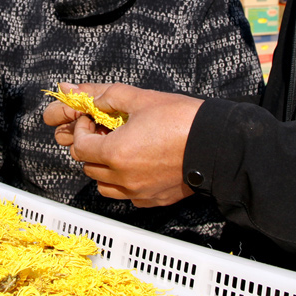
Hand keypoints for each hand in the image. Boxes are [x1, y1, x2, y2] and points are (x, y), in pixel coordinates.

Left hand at [43, 82, 202, 207]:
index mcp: (115, 153)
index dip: (82, 130)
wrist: (215, 144)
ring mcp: (138, 192)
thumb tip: (88, 96)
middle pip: (88, 167)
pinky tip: (137, 166)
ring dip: (104, 169)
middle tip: (105, 132)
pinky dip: (124, 183)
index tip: (93, 120)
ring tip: (119, 150)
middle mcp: (123, 178)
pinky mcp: (153, 200)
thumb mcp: (141, 98)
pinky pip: (127, 196)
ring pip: (104, 185)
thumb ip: (109, 96)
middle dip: (91, 147)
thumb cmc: (181, 120)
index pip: (79, 147)